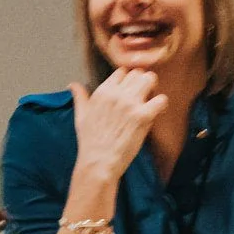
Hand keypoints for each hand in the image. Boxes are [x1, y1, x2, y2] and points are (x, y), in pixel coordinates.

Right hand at [69, 69, 165, 183]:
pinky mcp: (143, 116)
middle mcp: (116, 94)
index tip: (130, 90)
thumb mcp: (81, 116)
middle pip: (138, 73)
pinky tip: (156, 113)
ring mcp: (130, 104)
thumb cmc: (90, 142)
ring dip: (152, 89)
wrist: (99, 162)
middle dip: (141, 82)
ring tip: (149, 101)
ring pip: (150, 79)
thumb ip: (80, 97)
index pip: (122, 72)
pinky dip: (161, 105)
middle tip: (142, 96)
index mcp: (102, 91)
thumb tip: (73, 85)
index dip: (128, 80)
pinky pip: (161, 99)